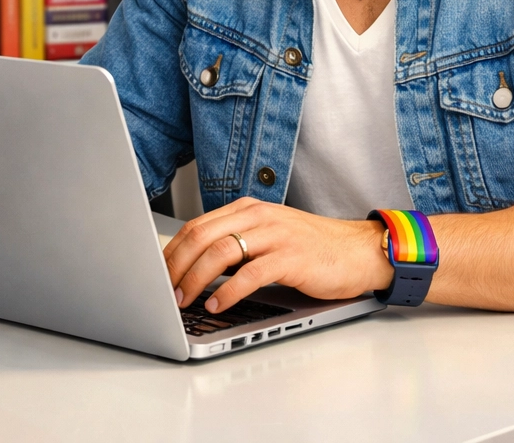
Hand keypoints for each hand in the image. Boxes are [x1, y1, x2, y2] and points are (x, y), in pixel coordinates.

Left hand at [163, 196, 393, 312]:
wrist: (356, 250)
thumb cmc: (311, 247)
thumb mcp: (268, 236)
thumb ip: (236, 243)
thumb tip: (194, 266)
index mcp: (248, 208)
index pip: (198, 225)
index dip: (172, 251)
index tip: (157, 273)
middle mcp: (258, 215)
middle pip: (203, 235)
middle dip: (176, 265)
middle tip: (162, 290)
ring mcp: (275, 234)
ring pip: (221, 251)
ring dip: (196, 278)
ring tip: (183, 300)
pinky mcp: (291, 257)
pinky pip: (251, 273)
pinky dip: (228, 291)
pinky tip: (217, 304)